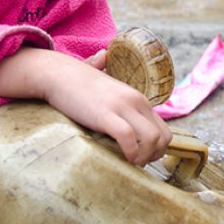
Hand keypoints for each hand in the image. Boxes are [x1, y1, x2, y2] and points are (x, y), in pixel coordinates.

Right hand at [0, 47, 170, 164]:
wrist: (58, 74)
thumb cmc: (78, 83)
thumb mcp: (106, 88)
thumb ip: (113, 89)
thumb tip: (104, 59)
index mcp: (138, 99)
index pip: (165, 131)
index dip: (157, 151)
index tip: (142, 158)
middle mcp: (136, 101)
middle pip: (164, 138)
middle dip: (154, 157)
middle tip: (136, 164)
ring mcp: (122, 107)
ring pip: (152, 139)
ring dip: (144, 158)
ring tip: (129, 162)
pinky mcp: (106, 115)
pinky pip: (129, 139)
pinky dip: (129, 153)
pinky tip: (121, 158)